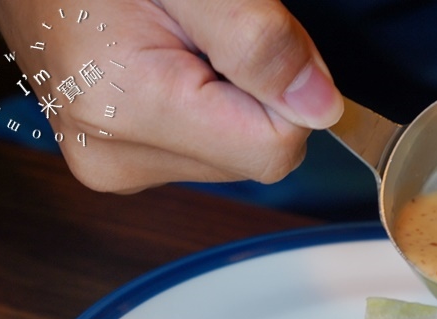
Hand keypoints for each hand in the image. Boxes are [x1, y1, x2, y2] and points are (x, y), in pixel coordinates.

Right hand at [0, 0, 342, 192]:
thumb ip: (259, 41)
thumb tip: (321, 107)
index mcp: (129, 112)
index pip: (274, 148)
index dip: (288, 90)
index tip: (253, 39)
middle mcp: (118, 159)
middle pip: (256, 155)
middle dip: (256, 93)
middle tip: (206, 34)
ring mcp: (115, 166)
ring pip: (236, 153)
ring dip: (231, 99)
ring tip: (178, 44)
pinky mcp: (122, 163)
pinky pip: (206, 147)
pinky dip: (206, 108)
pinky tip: (167, 68)